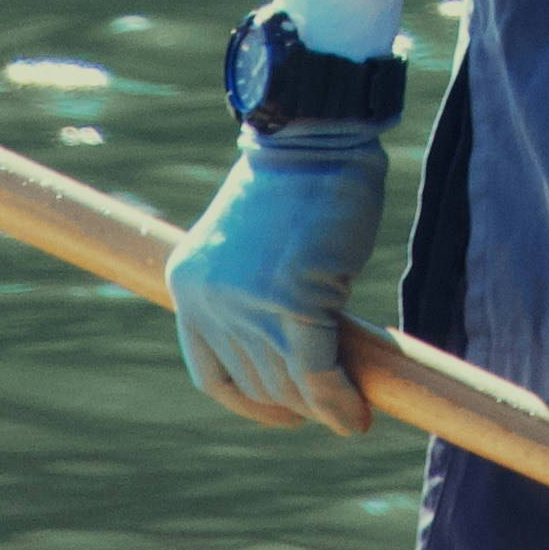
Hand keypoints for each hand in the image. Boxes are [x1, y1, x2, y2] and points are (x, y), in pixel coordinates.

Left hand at [167, 124, 385, 432]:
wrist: (311, 134)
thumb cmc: (296, 179)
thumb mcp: (252, 242)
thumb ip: (255, 291)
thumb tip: (292, 348)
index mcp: (189, 285)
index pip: (213, 374)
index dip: (251, 402)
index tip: (284, 410)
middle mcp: (207, 301)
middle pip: (255, 384)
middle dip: (297, 405)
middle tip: (334, 407)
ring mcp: (247, 306)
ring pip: (287, 386)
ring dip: (322, 410)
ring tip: (352, 415)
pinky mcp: (293, 303)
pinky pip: (318, 376)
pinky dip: (340, 403)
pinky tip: (359, 413)